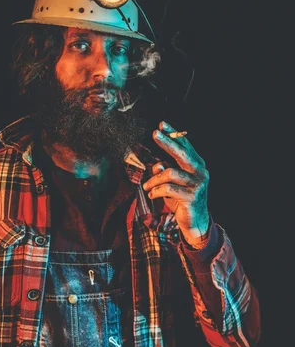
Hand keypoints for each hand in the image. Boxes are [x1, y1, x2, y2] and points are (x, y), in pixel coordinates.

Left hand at [143, 121, 209, 246]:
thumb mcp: (172, 184)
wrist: (195, 222)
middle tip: (154, 133)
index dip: (174, 134)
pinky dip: (156, 191)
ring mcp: (197, 184)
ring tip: (147, 187)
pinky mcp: (191, 197)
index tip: (161, 125)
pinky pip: (168, 188)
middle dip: (167, 142)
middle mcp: (200, 172)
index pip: (185, 146)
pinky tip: (152, 195)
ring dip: (153, 180)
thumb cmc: (182, 200)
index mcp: (197, 165)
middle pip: (181, 153)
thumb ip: (165, 172)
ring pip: (169, 173)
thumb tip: (156, 165)